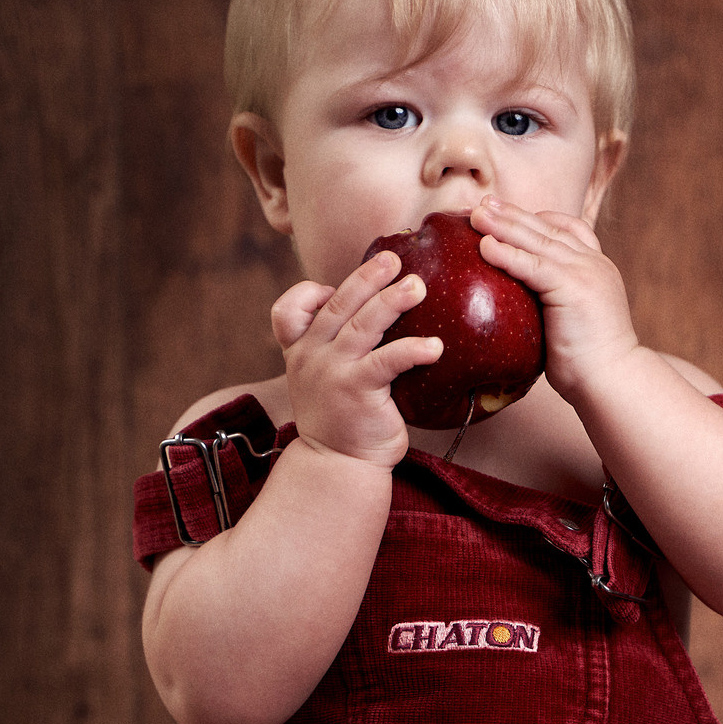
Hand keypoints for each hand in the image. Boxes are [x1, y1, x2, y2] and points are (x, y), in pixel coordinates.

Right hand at [273, 252, 440, 466]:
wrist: (338, 465)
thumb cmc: (342, 421)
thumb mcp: (325, 381)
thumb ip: (337, 351)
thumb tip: (379, 316)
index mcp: (300, 352)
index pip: (287, 312)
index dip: (305, 294)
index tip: (329, 287)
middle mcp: (311, 357)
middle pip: (337, 305)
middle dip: (367, 277)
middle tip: (394, 258)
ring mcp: (332, 371)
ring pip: (362, 325)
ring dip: (392, 301)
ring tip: (418, 286)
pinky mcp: (357, 389)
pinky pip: (387, 360)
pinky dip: (413, 349)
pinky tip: (436, 346)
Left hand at [468, 196, 640, 399]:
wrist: (613, 381)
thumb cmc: (590, 366)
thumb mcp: (573, 324)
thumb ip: (553, 306)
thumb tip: (521, 312)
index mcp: (598, 269)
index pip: (568, 230)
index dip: (538, 219)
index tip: (510, 213)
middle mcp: (594, 264)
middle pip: (548, 228)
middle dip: (512, 214)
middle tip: (483, 202)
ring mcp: (586, 272)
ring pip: (538, 240)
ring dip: (503, 224)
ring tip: (475, 213)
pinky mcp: (574, 286)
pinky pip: (532, 264)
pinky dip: (506, 253)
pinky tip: (484, 245)